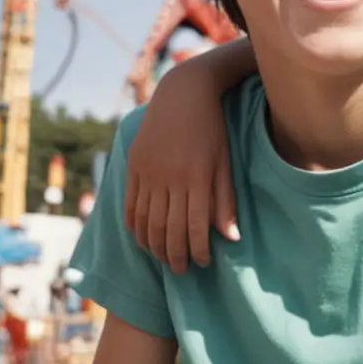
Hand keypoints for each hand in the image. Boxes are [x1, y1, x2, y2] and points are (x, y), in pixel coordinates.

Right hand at [124, 60, 238, 271]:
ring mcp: (149, 172)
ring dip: (154, 245)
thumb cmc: (213, 130)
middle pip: (168, 228)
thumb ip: (225, 201)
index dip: (198, 250)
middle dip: (175, 254)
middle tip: (181, 270)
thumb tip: (231, 237)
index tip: (203, 264)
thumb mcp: (225, 163)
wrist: (183, 94)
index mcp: (197, 178)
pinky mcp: (134, 165)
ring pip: (147, 221)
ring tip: (164, 259)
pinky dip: (136, 226)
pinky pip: (131, 204)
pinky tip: (143, 239)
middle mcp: (170, 177)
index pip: (194, 226)